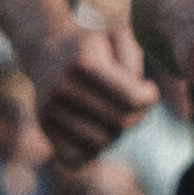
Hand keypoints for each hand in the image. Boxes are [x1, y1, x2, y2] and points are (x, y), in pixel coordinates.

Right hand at [26, 2, 158, 162]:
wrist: (45, 50)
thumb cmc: (93, 45)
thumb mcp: (118, 37)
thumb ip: (136, 62)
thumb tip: (142, 98)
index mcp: (85, 64)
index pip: (132, 99)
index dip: (149, 97)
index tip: (147, 89)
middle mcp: (64, 89)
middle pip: (120, 122)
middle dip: (136, 114)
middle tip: (135, 103)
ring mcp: (50, 111)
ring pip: (102, 142)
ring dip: (115, 131)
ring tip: (114, 112)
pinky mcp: (44, 128)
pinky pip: (77, 157)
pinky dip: (92, 149)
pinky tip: (96, 128)